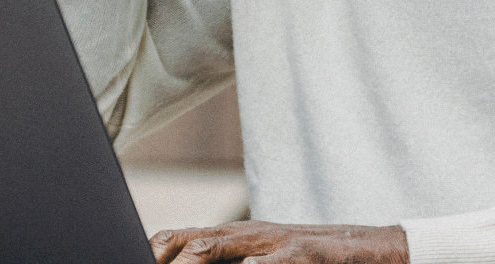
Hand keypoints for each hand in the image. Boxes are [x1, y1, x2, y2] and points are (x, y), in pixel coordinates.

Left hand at [151, 220, 408, 263]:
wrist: (369, 249)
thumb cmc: (309, 260)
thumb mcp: (265, 258)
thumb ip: (227, 260)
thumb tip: (187, 263)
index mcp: (235, 237)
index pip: (178, 239)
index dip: (151, 252)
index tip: (125, 257)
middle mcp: (248, 234)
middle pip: (190, 240)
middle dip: (162, 257)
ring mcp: (273, 242)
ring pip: (217, 246)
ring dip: (190, 260)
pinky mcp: (300, 254)